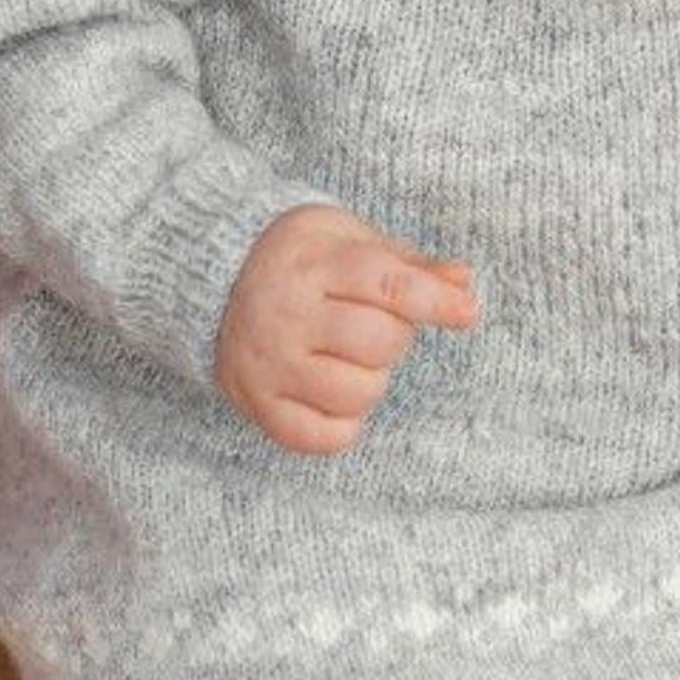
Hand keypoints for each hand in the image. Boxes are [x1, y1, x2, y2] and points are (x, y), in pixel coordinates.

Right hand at [216, 203, 481, 452]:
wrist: (212, 278)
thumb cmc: (300, 259)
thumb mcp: (350, 241)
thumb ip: (409, 265)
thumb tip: (464, 281)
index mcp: (313, 264)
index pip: (388, 287)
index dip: (435, 302)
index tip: (467, 314)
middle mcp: (286, 314)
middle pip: (379, 344)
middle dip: (394, 337)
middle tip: (370, 323)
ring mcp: (269, 364)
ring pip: (357, 394)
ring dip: (370, 380)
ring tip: (348, 358)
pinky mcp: (258, 404)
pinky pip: (323, 438)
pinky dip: (343, 425)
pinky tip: (334, 395)